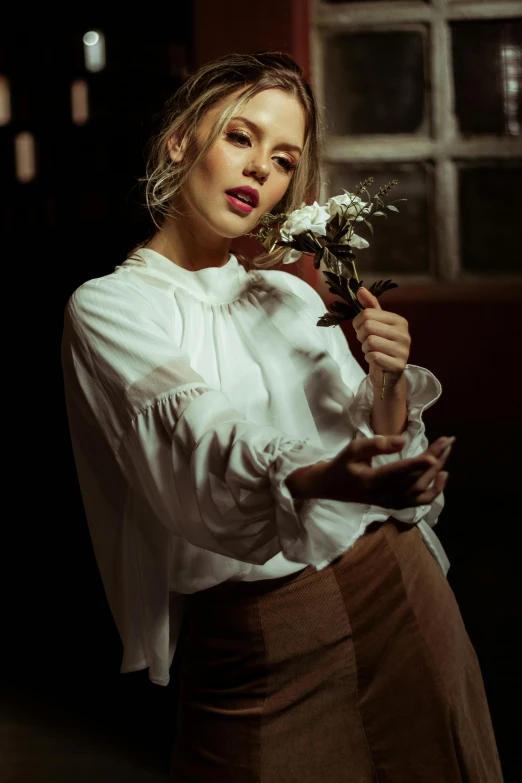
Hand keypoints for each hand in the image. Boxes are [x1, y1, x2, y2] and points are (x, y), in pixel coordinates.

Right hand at [287, 435, 452, 509]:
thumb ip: (376, 444)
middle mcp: (384, 495)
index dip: (417, 464)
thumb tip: (403, 440)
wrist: (332, 487)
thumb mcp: (352, 449)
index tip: (434, 454)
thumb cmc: (342, 465)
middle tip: (448, 440)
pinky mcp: (396, 504)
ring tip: (447, 451)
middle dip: (434, 459)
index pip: (398, 472)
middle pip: (415, 479)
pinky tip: (443, 474)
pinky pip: (421, 501)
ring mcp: (392, 502)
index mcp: (371, 481)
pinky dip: (435, 490)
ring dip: (437, 471)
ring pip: (422, 490)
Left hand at [353, 287, 410, 391]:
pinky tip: (376, 360)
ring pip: (370, 342)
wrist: (387, 374)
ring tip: (372, 351)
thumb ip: (369, 307)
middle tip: (366, 342)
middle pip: (367, 327)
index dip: (358, 323)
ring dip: (365, 348)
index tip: (362, 330)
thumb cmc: (380, 346)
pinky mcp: (398, 365)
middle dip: (360, 336)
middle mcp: (404, 334)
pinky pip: (373, 356)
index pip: (368, 313)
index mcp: (399, 321)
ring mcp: (403, 350)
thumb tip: (360, 289)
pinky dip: (369, 358)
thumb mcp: (376, 325)